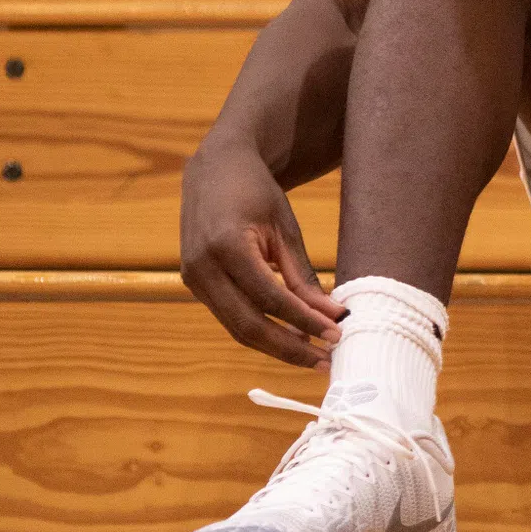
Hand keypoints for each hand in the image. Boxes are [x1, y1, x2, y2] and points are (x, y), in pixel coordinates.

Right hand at [179, 139, 344, 368]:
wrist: (215, 169)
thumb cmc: (256, 192)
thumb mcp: (285, 228)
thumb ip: (303, 275)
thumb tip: (333, 315)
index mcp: (226, 247)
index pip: (270, 299)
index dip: (305, 322)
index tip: (337, 335)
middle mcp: (203, 268)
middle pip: (248, 325)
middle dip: (290, 348)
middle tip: (327, 362)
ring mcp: (193, 278)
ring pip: (237, 328)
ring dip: (277, 346)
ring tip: (314, 356)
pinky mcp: (195, 284)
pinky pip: (230, 316)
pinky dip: (261, 330)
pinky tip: (291, 337)